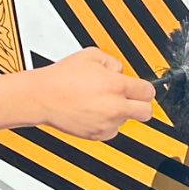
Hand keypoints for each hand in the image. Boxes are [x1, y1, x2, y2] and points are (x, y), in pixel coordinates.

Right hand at [30, 46, 160, 138]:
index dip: (143, 89)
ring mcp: (107, 122)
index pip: (148, 91)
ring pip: (127, 121)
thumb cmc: (60, 78)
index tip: (139, 89)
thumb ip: (113, 62)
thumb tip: (121, 71)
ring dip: (119, 113)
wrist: (40, 97)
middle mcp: (115, 106)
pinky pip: (112, 130)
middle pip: (146, 111)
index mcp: (116, 85)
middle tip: (128, 100)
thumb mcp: (89, 55)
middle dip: (140, 105)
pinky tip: (92, 113)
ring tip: (99, 103)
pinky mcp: (97, 134)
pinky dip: (105, 123)